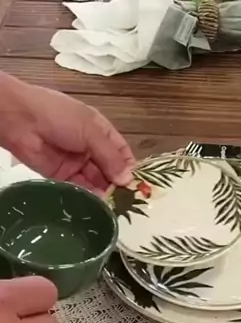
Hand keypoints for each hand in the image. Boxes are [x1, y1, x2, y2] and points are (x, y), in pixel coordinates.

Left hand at [0, 72, 133, 192]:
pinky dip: (88, 196)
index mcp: (100, 132)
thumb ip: (109, 156)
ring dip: (105, 192)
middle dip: (118, 183)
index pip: (122, 152)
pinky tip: (98, 204)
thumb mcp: (91, 131)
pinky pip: (79, 188)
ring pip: (95, 181)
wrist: (21, 120)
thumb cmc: (60, 116)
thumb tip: (127, 179)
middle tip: (128, 201)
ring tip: (115, 206)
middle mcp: (90, 148)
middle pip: (110, 169)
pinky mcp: (61, 176)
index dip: (130, 167)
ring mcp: (76, 163)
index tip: (138, 185)